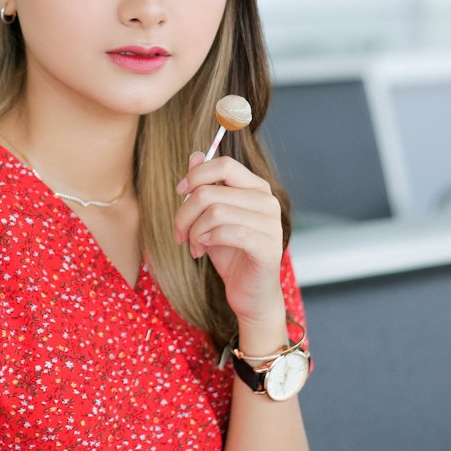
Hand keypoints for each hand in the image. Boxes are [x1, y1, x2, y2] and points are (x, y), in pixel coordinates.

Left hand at [174, 152, 285, 342]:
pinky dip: (206, 240)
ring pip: (214, 211)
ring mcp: (271, 223)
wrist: (250, 295)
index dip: (195, 176)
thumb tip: (195, 155)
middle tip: (179, 233)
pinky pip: (227, 232)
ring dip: (193, 230)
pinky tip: (203, 250)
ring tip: (193, 245)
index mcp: (256, 188)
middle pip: (210, 190)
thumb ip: (206, 186)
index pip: (224, 164)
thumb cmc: (231, 255)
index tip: (179, 193)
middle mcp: (267, 201)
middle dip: (184, 212)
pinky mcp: (267, 246)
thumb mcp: (212, 218)